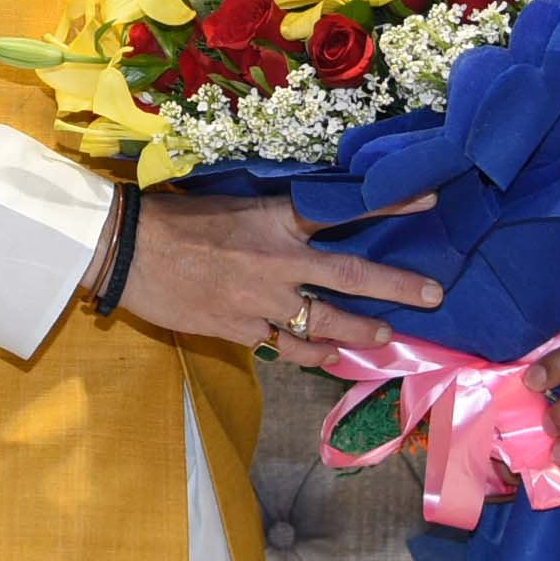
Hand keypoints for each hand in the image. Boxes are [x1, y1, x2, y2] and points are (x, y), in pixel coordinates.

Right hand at [108, 188, 441, 374]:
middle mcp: (279, 261)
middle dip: (396, 286)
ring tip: (385, 336)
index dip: (390, 205)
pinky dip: (311, 355)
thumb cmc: (175, 217)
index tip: (429, 202)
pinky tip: (329, 359)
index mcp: (277, 219)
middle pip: (351, 275)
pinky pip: (286, 347)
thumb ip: (273, 219)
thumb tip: (307, 223)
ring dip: (361, 330)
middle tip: (432, 295)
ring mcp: (262, 300)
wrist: (127, 250)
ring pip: (325, 322)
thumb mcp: (233, 204)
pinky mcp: (241, 330)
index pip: (346, 208)